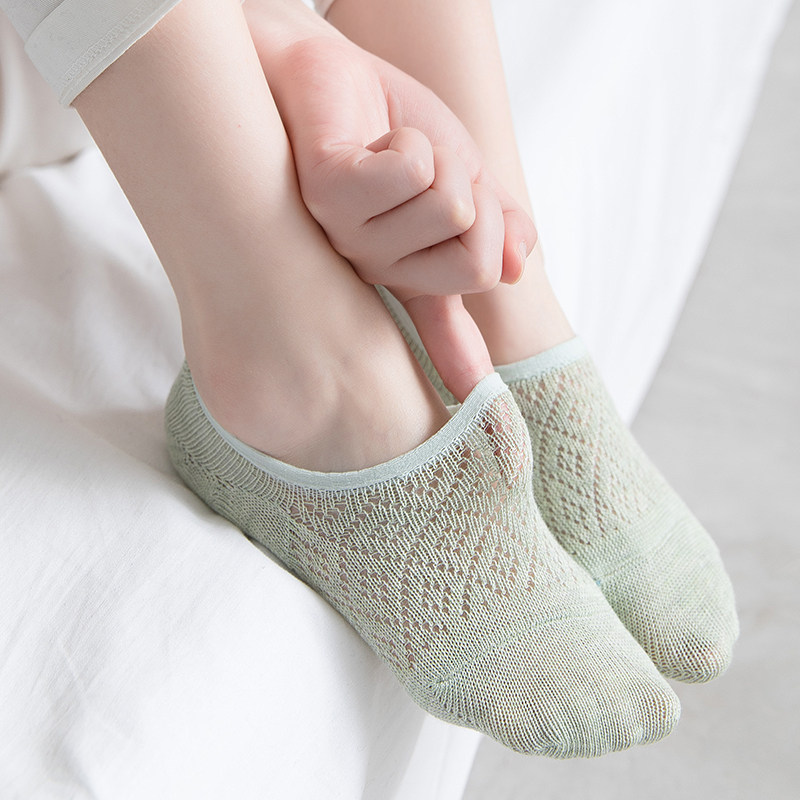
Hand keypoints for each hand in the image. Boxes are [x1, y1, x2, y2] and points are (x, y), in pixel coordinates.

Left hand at [245, 2, 536, 397]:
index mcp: (408, 272)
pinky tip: (370, 139)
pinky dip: (411, 139)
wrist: (334, 71)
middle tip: (437, 169)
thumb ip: (492, 230)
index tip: (479, 397)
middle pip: (475, 261)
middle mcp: (376, 267)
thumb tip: (519, 270)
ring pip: (449, 209)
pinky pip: (411, 172)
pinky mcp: (327, 195)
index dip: (472, 341)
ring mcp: (348, 238)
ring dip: (440, 156)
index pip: (454, 317)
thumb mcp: (466, 182)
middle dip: (479, 197)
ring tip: (392, 147)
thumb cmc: (396, 130)